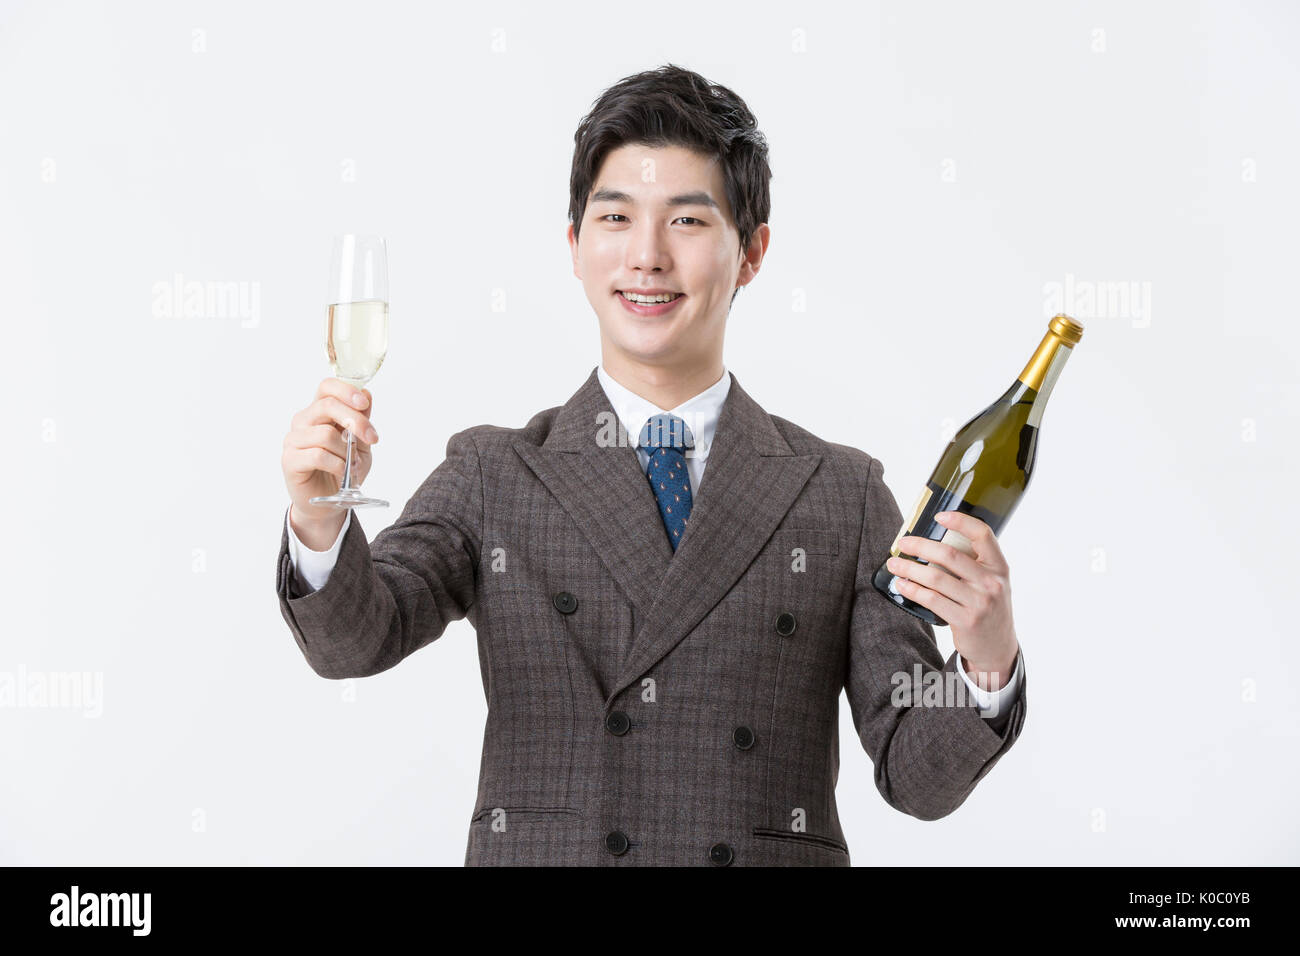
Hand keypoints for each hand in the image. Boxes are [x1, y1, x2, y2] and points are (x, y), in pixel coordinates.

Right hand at [281, 378, 378, 531]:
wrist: (330, 503)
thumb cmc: (344, 470)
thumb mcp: (361, 444)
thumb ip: (362, 420)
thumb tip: (366, 394)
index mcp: (319, 412)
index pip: (326, 387)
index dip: (346, 391)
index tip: (364, 404)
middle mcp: (303, 421)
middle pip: (327, 405)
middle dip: (356, 421)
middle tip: (372, 438)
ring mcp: (294, 440)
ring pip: (325, 433)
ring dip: (346, 451)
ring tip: (352, 464)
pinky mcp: (290, 460)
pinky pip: (318, 455)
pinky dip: (337, 464)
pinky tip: (342, 473)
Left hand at [885, 511, 1018, 690]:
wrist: (997, 647)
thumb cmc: (988, 607)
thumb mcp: (992, 582)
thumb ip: (974, 563)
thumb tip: (933, 542)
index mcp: (999, 567)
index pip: (983, 535)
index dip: (961, 521)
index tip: (938, 516)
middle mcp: (992, 582)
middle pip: (950, 555)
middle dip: (920, 546)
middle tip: (902, 543)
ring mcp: (979, 603)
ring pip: (936, 578)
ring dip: (910, 569)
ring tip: (894, 564)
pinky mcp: (965, 621)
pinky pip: (932, 599)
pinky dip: (912, 590)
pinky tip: (901, 584)